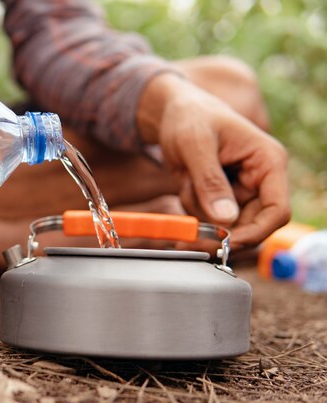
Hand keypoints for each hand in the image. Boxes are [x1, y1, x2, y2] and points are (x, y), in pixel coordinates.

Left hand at [138, 73, 289, 246]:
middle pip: (251, 224)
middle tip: (189, 224)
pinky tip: (185, 180)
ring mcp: (240, 189)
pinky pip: (207, 216)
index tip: (226, 242)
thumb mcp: (196, 145)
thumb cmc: (189, 117)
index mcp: (268, 161)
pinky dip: (192, 205)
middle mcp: (260, 179)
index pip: (278, 211)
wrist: (174, 111)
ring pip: (225, 224)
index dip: (256, 232)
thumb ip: (210, 181)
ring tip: (186, 178)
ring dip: (200, 210)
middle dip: (218, 226)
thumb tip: (226, 218)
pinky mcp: (221, 195)